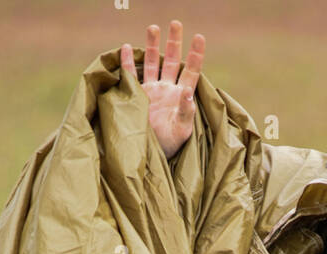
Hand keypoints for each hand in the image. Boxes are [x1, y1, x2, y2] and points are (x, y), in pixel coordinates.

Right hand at [121, 21, 205, 159]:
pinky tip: (126, 47)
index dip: (196, 55)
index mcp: (181, 97)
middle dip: (174, 42)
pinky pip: (131, 75)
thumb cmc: (170, 148)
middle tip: (176, 23)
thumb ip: (186, 112)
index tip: (199, 37)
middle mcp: (167, 90)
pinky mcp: (136, 97)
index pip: (191, 72)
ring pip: (152, 64)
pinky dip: (128, 62)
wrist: (149, 158)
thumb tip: (187, 92)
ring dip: (153, 46)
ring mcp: (151, 92)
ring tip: (154, 26)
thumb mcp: (182, 132)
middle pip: (172, 61)